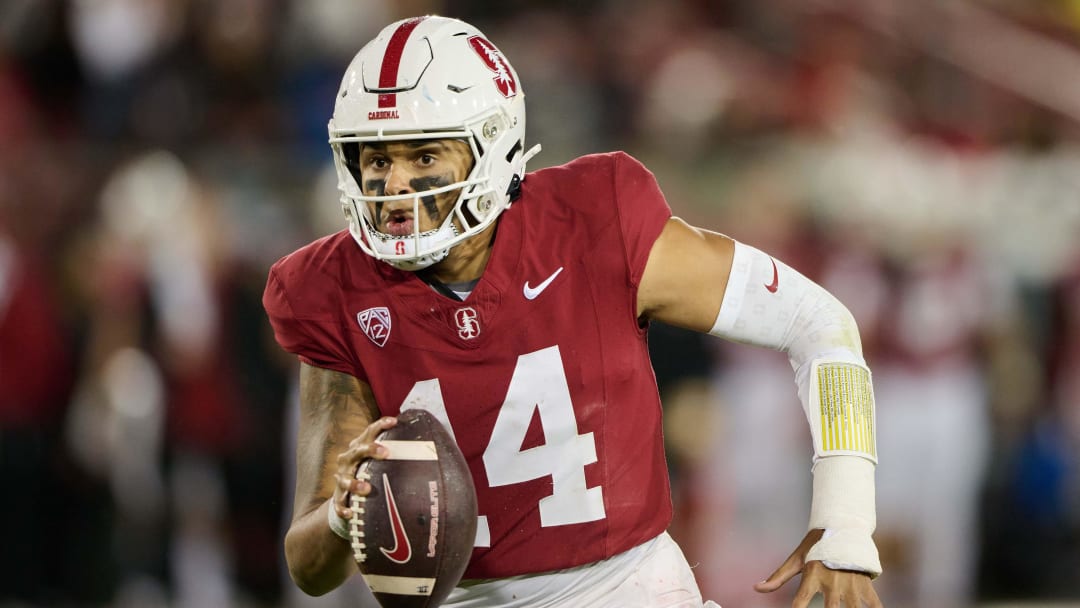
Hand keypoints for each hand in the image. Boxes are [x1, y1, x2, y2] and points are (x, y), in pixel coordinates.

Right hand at [330, 416, 397, 522]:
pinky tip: (351, 513)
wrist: (347, 490)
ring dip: (355, 483)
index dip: (380, 425)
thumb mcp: (380, 459)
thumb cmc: (370, 470)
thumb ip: (400, 453)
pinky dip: (343, 508)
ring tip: (366, 488)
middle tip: (386, 452)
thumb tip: (434, 448)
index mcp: (359, 447)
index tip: (394, 421)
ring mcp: (342, 478)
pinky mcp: (338, 497)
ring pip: (345, 480)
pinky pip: (339, 504)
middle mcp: (348, 460)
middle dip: (370, 450)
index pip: (369, 432)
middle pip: (357, 451)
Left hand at [754, 529, 882, 606]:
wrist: (842, 526)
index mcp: (813, 575)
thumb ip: (778, 577)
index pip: (800, 600)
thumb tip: (755, 588)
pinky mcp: (865, 583)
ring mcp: (851, 582)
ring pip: (855, 607)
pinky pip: (874, 603)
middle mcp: (832, 580)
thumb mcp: (796, 559)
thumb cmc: (815, 547)